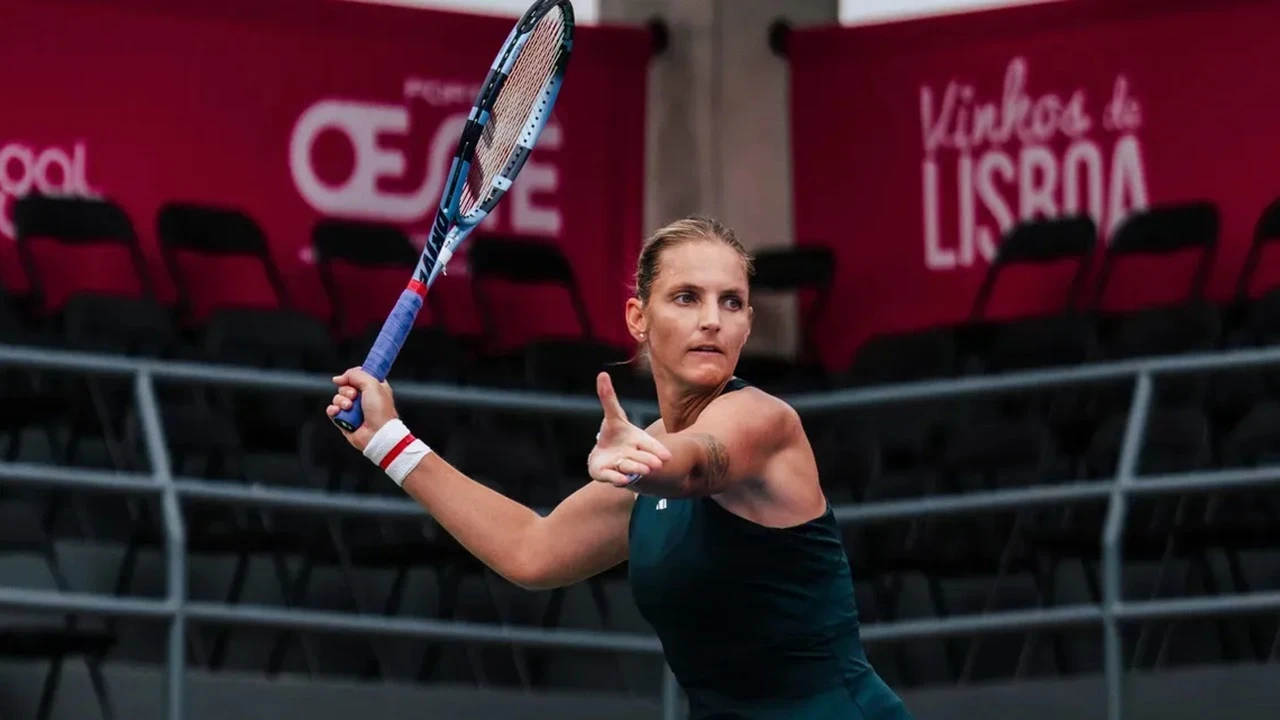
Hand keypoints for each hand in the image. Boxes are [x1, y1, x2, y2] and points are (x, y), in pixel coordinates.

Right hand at [326, 367, 398, 451]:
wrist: (377, 434)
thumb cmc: (381, 412)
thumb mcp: (373, 384)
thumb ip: (356, 375)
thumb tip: (340, 378)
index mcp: (374, 388)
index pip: (358, 376)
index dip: (352, 376)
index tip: (351, 378)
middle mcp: (363, 399)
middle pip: (345, 386)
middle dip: (347, 390)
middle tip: (354, 396)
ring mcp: (353, 410)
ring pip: (337, 398)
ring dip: (341, 401)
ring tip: (349, 408)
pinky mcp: (344, 420)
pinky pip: (332, 410)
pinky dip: (334, 410)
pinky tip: (339, 412)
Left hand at [587, 372, 671, 486]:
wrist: (607, 456)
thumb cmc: (616, 435)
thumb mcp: (613, 416)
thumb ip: (608, 398)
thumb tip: (602, 374)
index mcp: (637, 440)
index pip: (649, 444)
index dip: (657, 449)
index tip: (667, 456)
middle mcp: (632, 454)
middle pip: (642, 457)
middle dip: (648, 460)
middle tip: (657, 465)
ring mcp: (621, 465)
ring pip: (630, 467)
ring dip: (637, 468)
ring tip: (645, 471)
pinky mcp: (607, 474)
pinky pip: (613, 477)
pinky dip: (617, 479)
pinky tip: (621, 481)